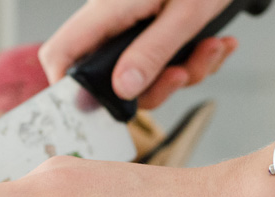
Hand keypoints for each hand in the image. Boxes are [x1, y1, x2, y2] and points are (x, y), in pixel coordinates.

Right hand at [39, 0, 236, 108]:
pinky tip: (214, 43)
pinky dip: (193, 61)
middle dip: (153, 87)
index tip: (96, 107)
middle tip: (182, 74)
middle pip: (107, 78)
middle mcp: (111, 22)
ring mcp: (131, 28)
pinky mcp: (151, 32)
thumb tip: (123, 88)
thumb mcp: (186, 12)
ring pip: (141, 76)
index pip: (60, 54)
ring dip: (183, 73)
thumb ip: (152, 51)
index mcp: (106, 11)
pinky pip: (163, 64)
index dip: (66, 87)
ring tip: (211, 48)